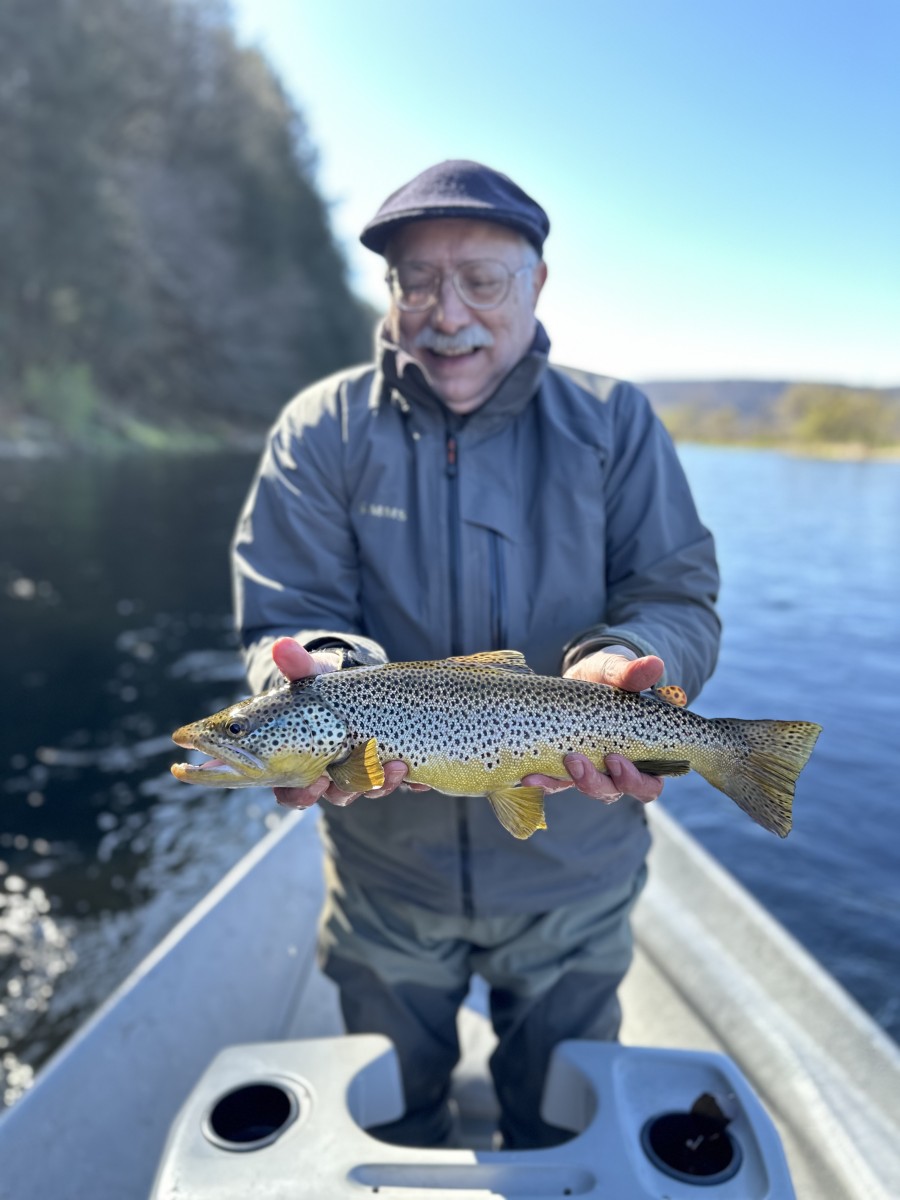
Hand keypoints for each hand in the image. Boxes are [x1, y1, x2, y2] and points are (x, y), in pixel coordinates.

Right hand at [269, 638, 426, 809]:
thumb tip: (281, 645)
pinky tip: (420, 777)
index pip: (292, 792)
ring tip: (399, 765)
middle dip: (354, 788)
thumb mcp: (311, 673)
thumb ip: (297, 665)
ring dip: (384, 783)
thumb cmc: (325, 683)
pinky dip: (412, 781)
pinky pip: (402, 783)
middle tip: (367, 774)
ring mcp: (362, 771)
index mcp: (301, 760)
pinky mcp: (390, 765)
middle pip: (338, 795)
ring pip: (370, 789)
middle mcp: (331, 773)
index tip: (316, 781)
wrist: (357, 679)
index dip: (301, 794)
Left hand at [521, 649, 665, 805]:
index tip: (614, 759)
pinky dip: (543, 783)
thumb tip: (655, 664)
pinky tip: (528, 776)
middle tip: (575, 760)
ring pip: (583, 789)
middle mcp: (618, 769)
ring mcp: (591, 769)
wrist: (581, 676)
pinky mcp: (565, 767)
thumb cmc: (609, 677)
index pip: (649, 784)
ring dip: (564, 783)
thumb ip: (632, 672)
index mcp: (644, 753)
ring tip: (542, 773)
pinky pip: (557, 784)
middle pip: (613, 791)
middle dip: (594, 783)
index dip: (636, 781)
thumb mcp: (617, 671)